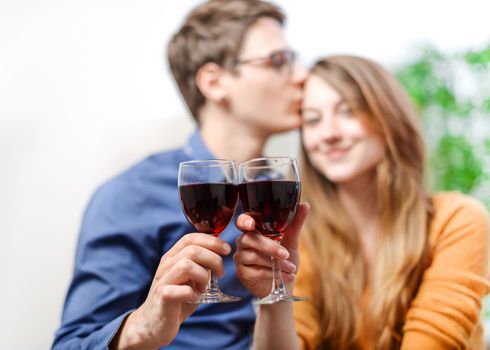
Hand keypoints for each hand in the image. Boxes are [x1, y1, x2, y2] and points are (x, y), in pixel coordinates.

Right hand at [111, 233, 230, 348]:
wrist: (154, 324)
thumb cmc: (177, 299)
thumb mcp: (190, 277)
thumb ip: (201, 264)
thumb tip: (221, 251)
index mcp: (172, 257)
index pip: (191, 238)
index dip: (212, 241)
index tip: (226, 250)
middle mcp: (166, 265)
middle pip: (193, 250)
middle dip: (213, 259)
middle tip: (220, 273)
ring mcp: (163, 281)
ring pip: (186, 265)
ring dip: (202, 275)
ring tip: (204, 287)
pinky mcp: (163, 298)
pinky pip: (181, 290)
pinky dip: (193, 294)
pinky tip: (195, 298)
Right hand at [233, 203, 308, 298]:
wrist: (283, 286)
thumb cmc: (284, 260)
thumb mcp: (291, 242)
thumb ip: (295, 224)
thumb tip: (305, 205)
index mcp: (254, 231)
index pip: (242, 221)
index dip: (244, 221)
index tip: (251, 224)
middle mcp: (244, 242)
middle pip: (249, 239)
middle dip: (269, 246)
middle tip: (286, 254)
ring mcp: (241, 258)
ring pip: (253, 255)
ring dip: (275, 263)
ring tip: (291, 268)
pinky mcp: (243, 273)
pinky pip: (256, 271)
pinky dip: (273, 273)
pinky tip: (287, 275)